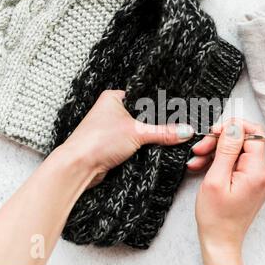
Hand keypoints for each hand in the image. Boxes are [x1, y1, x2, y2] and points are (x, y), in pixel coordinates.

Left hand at [57, 90, 194, 188]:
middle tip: (177, 127)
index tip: (179, 113)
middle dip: (157, 124)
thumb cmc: (97, 141)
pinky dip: (143, 147)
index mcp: (114, 97)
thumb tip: (186, 131)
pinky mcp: (112, 145)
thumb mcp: (138, 133)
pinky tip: (154, 149)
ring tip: (168, 138)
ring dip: (150, 137)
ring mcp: (111, 129)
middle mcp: (112, 111)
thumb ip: (164, 132)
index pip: (145, 98)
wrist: (78, 167)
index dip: (161, 106)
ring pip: (139, 131)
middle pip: (144, 116)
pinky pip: (134, 143)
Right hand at [188, 119, 264, 264]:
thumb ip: (226, 149)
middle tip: (201, 148)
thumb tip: (234, 127)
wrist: (220, 239)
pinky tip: (205, 167)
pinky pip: (237, 163)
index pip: (254, 134)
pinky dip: (221, 162)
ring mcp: (259, 178)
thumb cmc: (216, 217)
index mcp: (258, 172)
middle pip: (244, 142)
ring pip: (238, 152)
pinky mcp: (253, 182)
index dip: (233, 128)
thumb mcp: (216, 179)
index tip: (215, 132)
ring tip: (198, 160)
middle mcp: (264, 174)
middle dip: (219, 142)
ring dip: (216, 152)